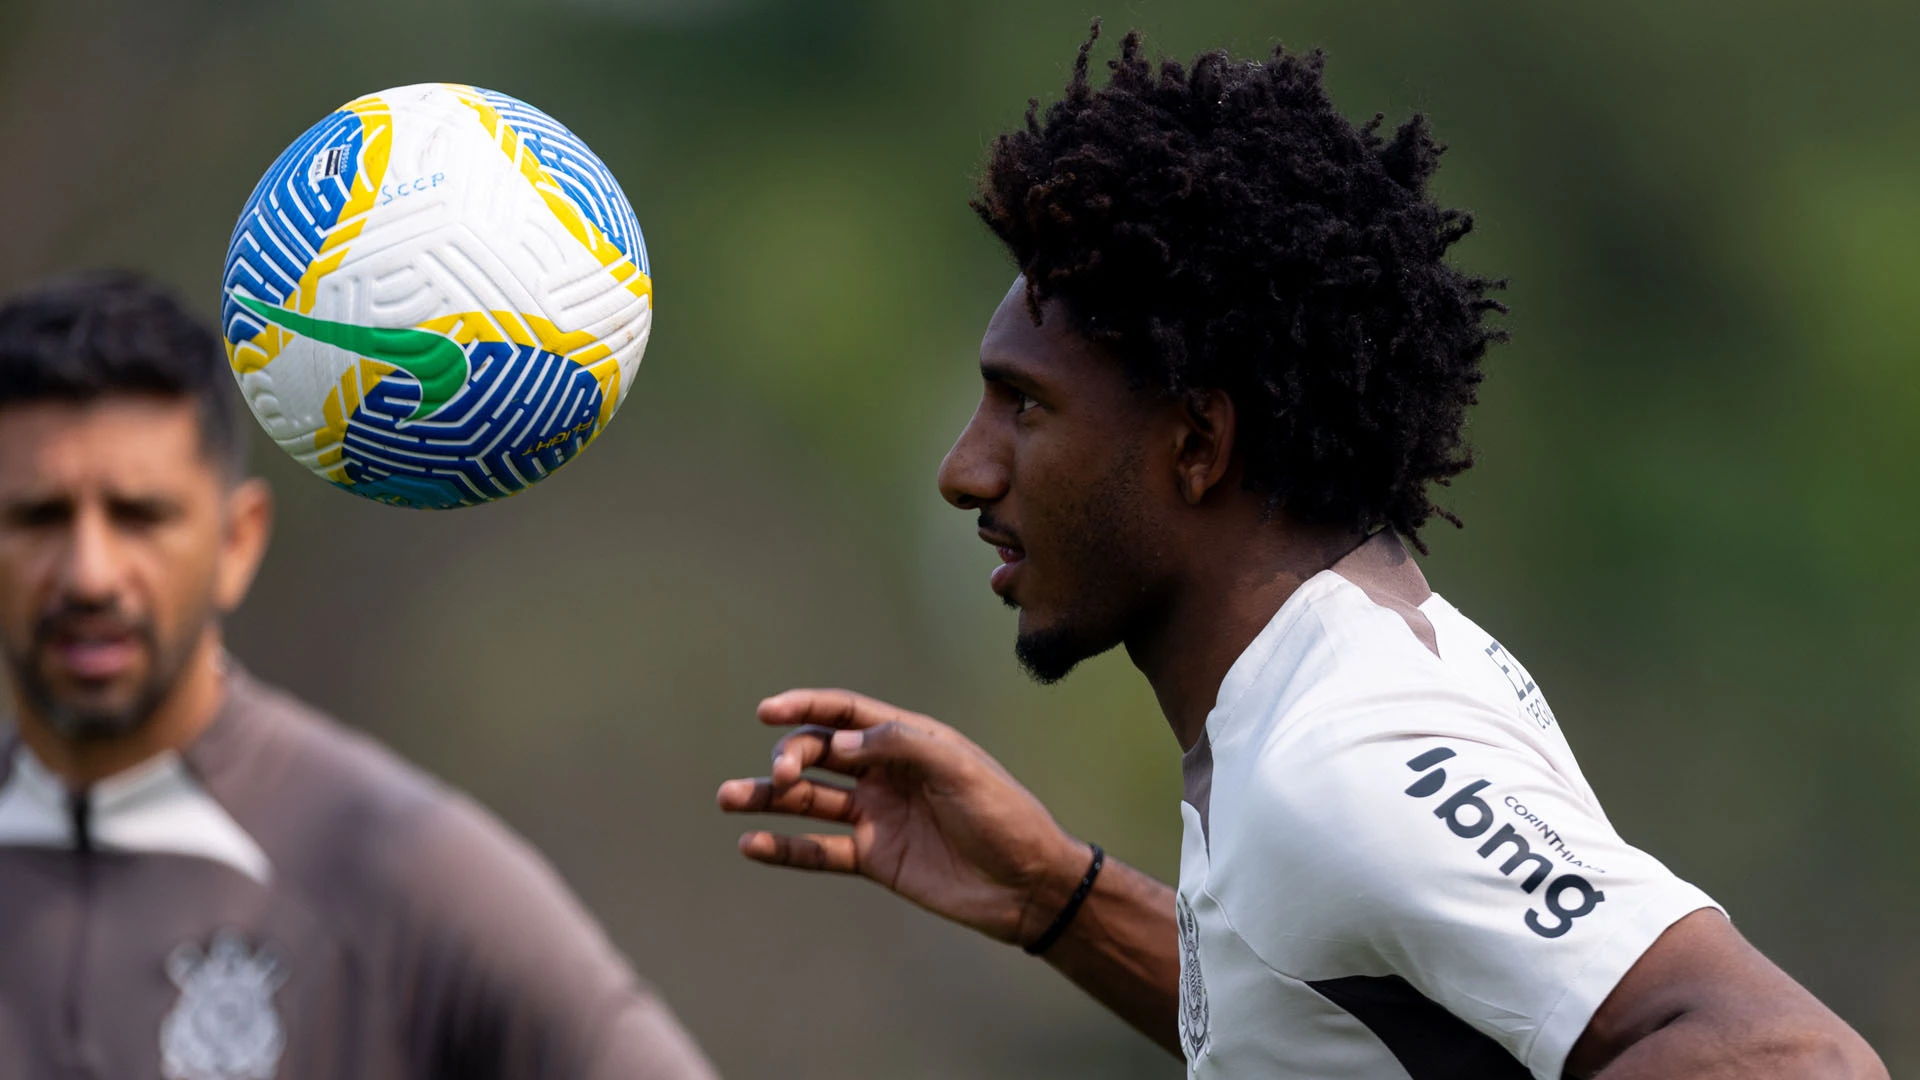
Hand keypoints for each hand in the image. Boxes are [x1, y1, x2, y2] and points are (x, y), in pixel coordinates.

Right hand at [716, 688, 1089, 946]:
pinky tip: (750, 843)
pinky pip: (818, 850)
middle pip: (819, 754)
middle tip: (782, 776)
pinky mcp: (874, 859)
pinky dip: (784, 847)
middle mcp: (885, 773)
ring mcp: (876, 816)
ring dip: (767, 797)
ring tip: (727, 797)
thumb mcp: (958, 767)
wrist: (1026, 884)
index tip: (767, 710)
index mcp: (907, 739)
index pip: (844, 714)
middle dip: (791, 756)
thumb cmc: (1001, 814)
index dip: (805, 707)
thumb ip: (899, 745)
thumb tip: (838, 745)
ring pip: (808, 801)